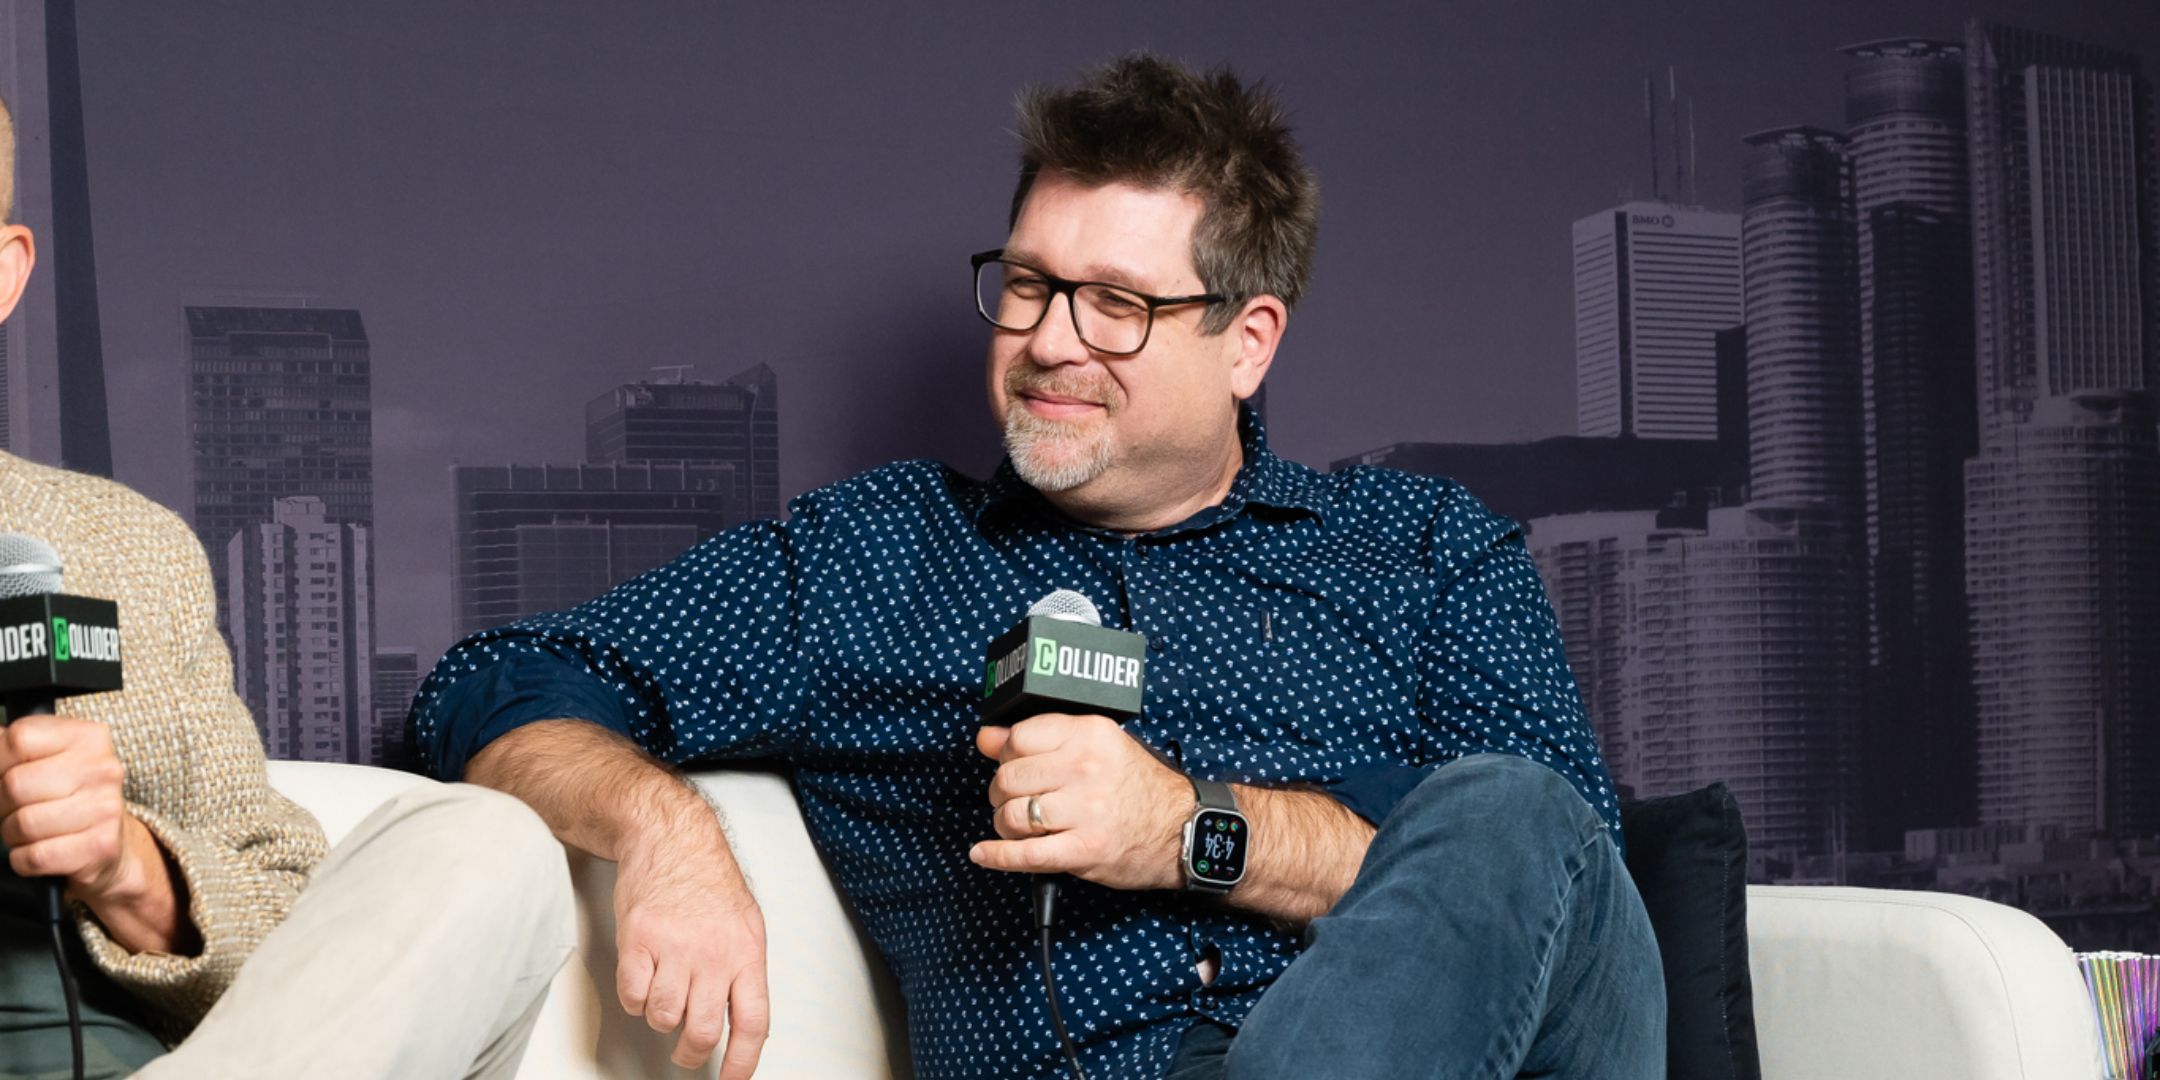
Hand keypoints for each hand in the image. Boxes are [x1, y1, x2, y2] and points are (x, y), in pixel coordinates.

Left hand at [1, 713, 138, 897]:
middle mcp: (102, 769)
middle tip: (17, 807)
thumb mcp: (52, 756)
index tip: (3, 773)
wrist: (112, 839)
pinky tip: (40, 848)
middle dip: (2, 803)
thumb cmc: (72, 794)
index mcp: (88, 737)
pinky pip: (35, 856)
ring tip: (31, 830)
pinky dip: (23, 859)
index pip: (19, 739)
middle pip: (15, 785)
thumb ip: (16, 745)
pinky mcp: (100, 846)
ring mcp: (105, 808)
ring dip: (13, 834)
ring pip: (23, 824)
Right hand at [613, 824, 770, 1075]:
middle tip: (685, 1050)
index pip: (753, 1022)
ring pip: (663, 1017)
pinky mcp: (639, 941)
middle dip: (691, 1051)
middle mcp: (714, 954)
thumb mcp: (746, 924)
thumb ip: (744, 971)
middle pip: (704, 1030)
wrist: (671, 839)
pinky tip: (643, 978)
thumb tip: (744, 1020)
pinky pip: (632, 996)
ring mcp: (675, 948)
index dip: (743, 1061)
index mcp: (747, 953)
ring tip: (665, 994)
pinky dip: (634, 998)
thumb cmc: (708, 880)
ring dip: (660, 1017)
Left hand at [969, 713, 1189, 890]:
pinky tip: (984, 853)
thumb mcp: (1098, 746)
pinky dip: (998, 856)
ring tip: (1019, 825)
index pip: (1019, 737)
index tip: (1012, 764)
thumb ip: (1042, 737)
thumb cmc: (1140, 787)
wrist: (1183, 829)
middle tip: (1017, 798)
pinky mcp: (1084, 850)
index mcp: (1090, 735)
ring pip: (1013, 815)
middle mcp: (1086, 769)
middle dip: (1003, 792)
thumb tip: (987, 737)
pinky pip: (1025, 854)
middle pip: (1009, 778)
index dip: (1006, 754)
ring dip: (1005, 824)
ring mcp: (1085, 811)